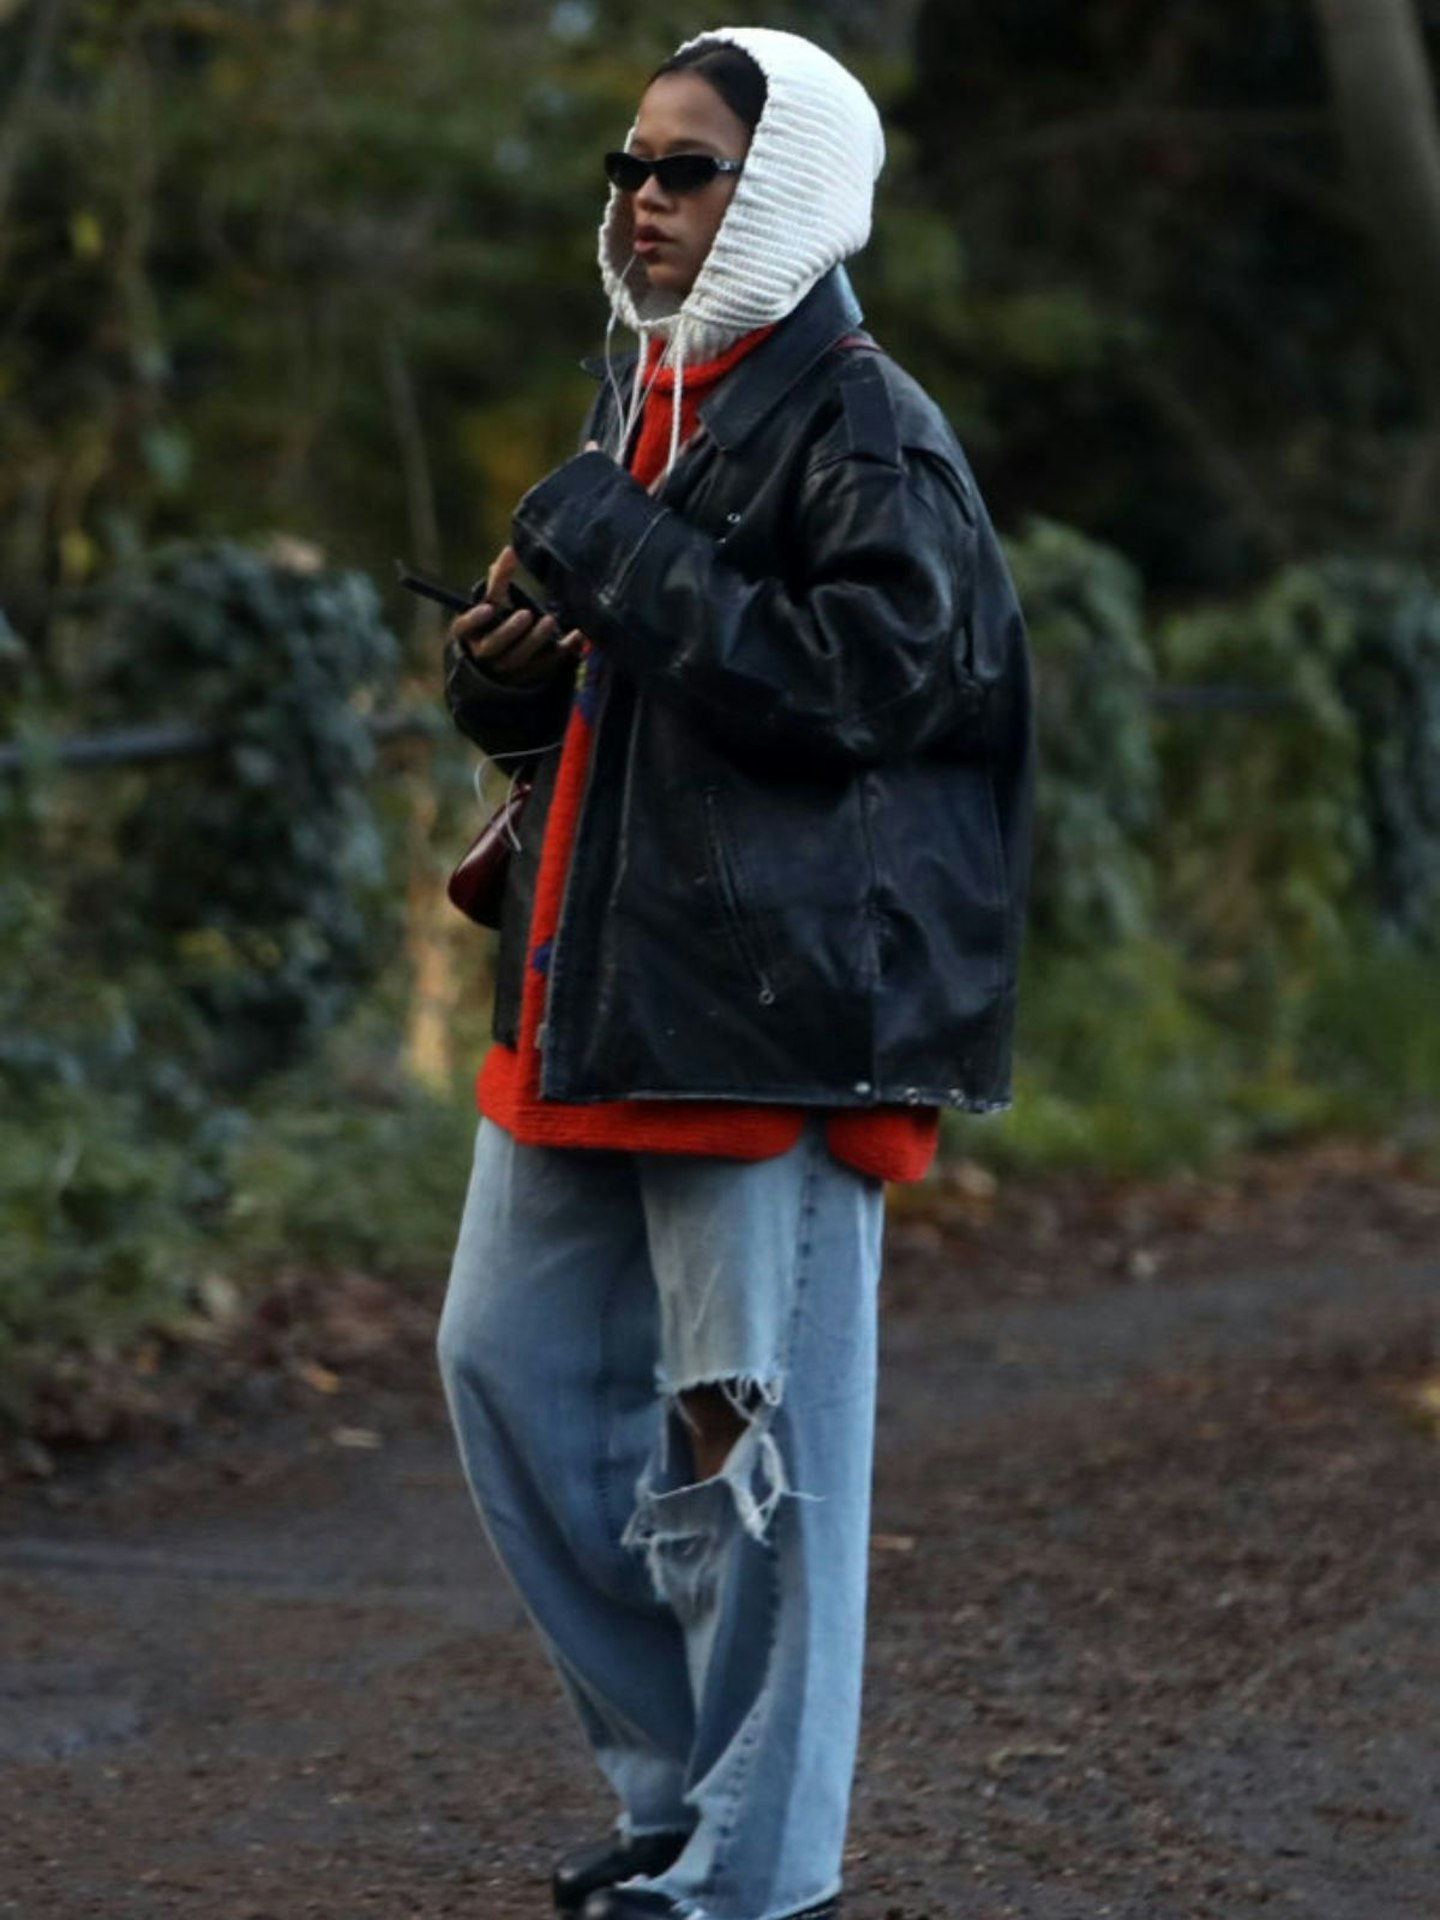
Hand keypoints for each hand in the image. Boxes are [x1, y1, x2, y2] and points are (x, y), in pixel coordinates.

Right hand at [450, 545, 585, 685]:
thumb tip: (509, 551)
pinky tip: (576, 636)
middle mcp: (484, 654)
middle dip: (510, 631)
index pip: (464, 628)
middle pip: (494, 647)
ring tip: (550, 621)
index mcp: (469, 634)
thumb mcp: (491, 602)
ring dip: (535, 641)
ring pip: (518, 659)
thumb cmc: (493, 623)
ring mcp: (505, 669)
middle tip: (527, 615)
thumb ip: (499, 580)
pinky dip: (562, 651)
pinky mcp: (528, 676)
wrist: (500, 661)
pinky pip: (545, 666)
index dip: (474, 620)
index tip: (488, 608)